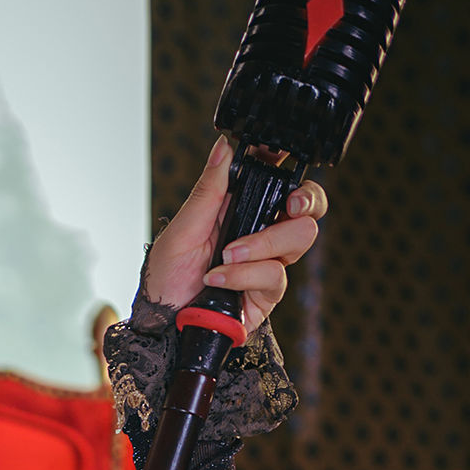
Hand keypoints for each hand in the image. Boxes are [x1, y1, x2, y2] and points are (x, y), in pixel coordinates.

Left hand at [142, 136, 327, 331]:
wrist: (161, 323)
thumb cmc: (166, 278)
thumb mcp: (182, 229)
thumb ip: (208, 189)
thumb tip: (224, 145)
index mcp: (241, 210)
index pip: (279, 181)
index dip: (290, 168)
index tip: (284, 160)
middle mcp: (259, 234)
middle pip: (308, 209)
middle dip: (306, 201)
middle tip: (288, 207)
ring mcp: (266, 263)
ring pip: (299, 238)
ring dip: (261, 245)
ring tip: (225, 257)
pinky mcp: (267, 293)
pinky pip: (275, 275)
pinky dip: (245, 275)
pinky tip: (219, 280)